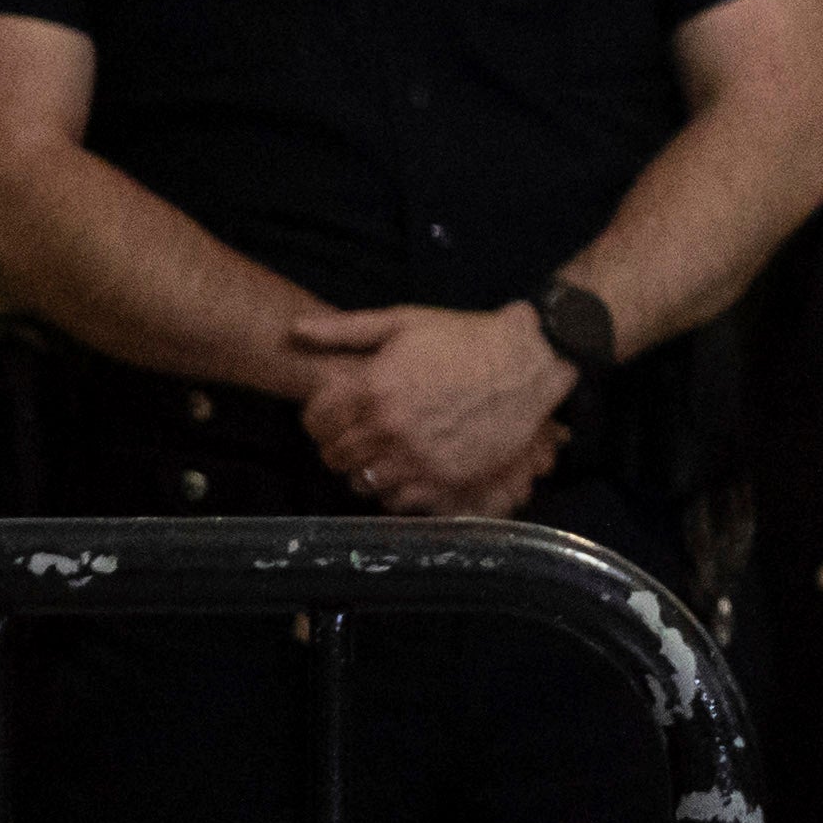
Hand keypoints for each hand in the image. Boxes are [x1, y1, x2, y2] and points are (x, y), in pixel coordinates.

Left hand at [294, 303, 572, 513]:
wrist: (528, 363)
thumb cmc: (464, 338)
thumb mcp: (404, 321)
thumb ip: (345, 329)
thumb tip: (294, 330)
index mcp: (373, 389)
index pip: (316, 422)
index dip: (317, 420)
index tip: (330, 417)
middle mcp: (390, 428)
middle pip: (336, 456)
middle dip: (337, 447)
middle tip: (354, 438)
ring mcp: (419, 458)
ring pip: (364, 482)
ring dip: (364, 471)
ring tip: (379, 457)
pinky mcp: (447, 479)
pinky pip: (401, 500)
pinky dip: (395, 491)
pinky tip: (405, 472)